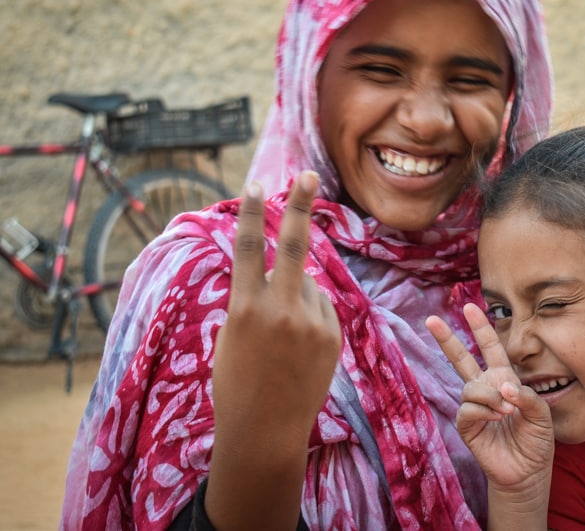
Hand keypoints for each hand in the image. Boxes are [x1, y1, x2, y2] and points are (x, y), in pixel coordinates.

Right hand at [213, 170, 342, 456]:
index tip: (255, 184)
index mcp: (245, 309)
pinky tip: (299, 349)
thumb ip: (256, 299)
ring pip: (306, 286)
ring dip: (295, 298)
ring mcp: (311, 323)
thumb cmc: (237, 380)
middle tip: (309, 175)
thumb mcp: (233, 336)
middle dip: (301, 206)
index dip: (251, 214)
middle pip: (296, 246)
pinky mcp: (332, 334)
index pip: (249, 249)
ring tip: (282, 342)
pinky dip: (310, 316)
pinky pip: (320, 307)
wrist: (266, 429)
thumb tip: (287, 270)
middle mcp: (281, 310)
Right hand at [427, 304, 553, 491]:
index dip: (481, 328)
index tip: (469, 306)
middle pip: (461, 358)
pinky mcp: (467, 426)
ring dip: (490, 395)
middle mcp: (486, 388)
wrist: (528, 470)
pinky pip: (467, 409)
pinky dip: (483, 410)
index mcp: (504, 378)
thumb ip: (526, 395)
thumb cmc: (536, 439)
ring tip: (506, 412)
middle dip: (446, 339)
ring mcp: (474, 406)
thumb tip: (504, 387)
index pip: (490, 348)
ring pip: (470, 387)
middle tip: (431, 320)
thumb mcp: (542, 413)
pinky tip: (496, 418)